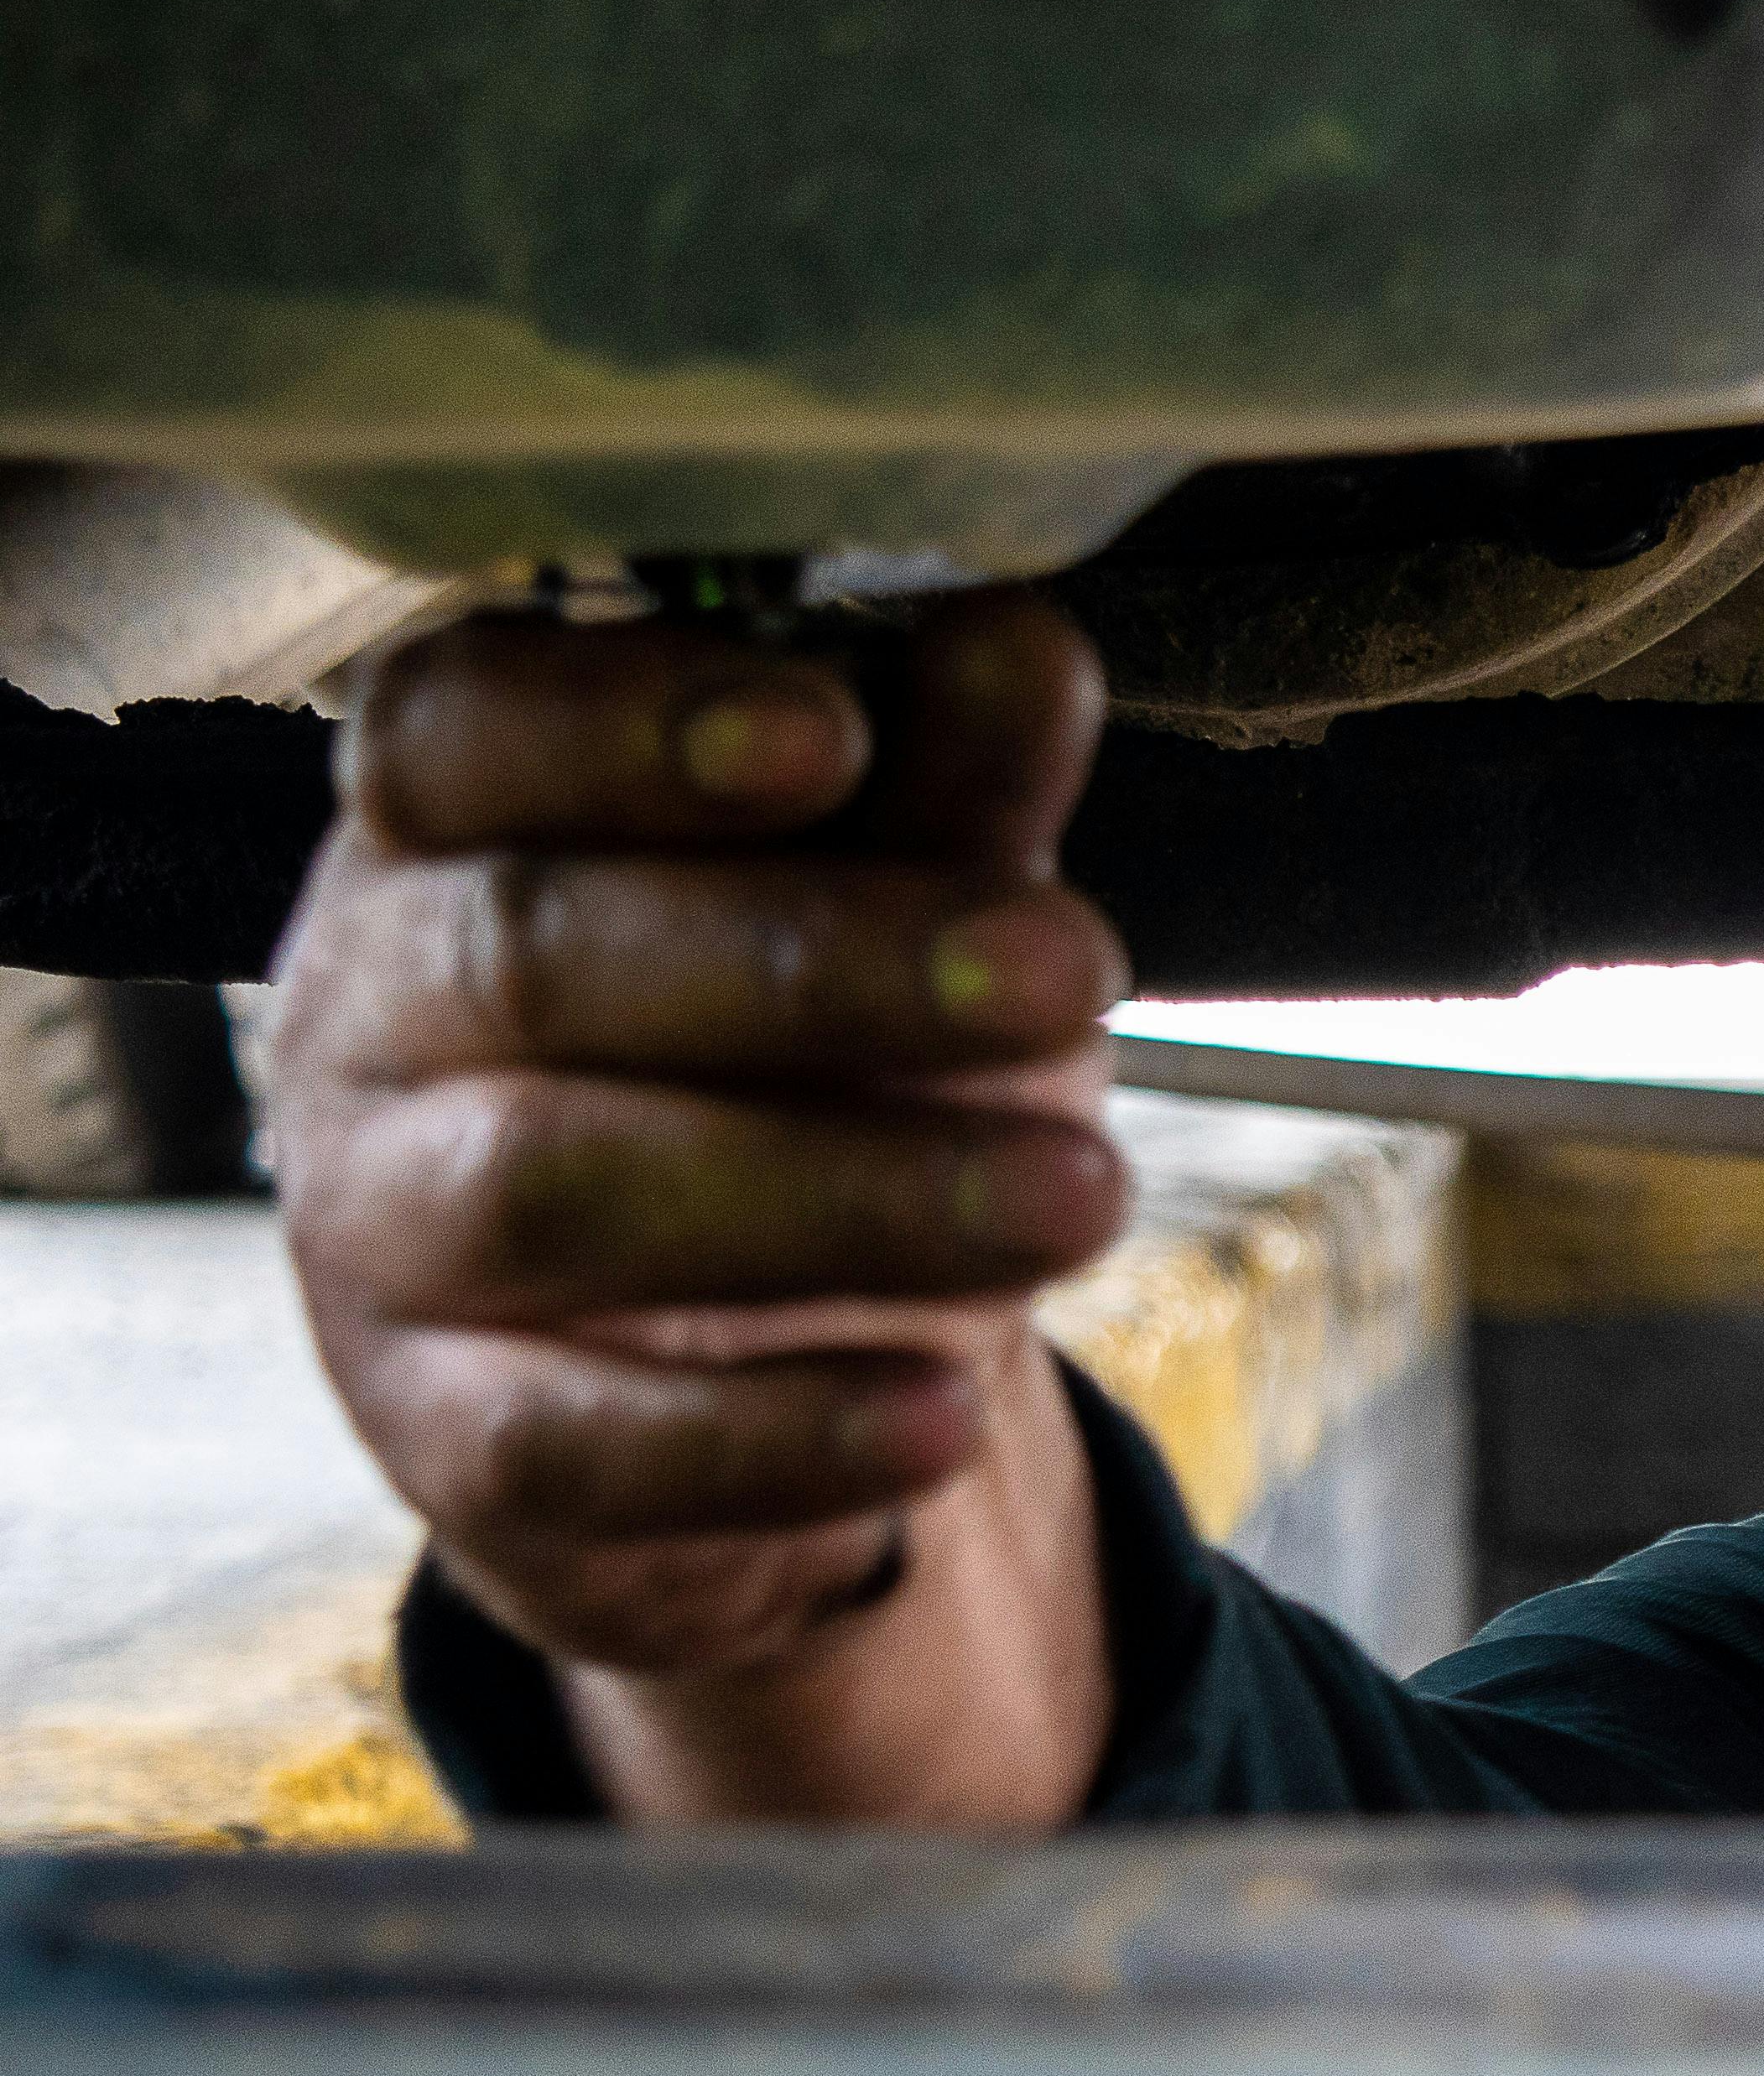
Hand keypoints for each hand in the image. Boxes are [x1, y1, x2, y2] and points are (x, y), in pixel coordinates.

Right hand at [266, 591, 1133, 1823]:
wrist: (774, 1356)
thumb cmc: (823, 1060)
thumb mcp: (915, 904)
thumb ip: (953, 786)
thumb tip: (1017, 636)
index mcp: (457, 828)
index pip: (460, 727)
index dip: (629, 720)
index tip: (834, 734)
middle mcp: (371, 1010)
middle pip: (535, 953)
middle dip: (819, 963)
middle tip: (1070, 980)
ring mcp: (377, 1231)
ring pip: (553, 1187)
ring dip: (844, 1192)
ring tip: (1080, 1197)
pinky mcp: (440, 1435)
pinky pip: (570, 1438)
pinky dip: (770, 1432)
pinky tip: (942, 1413)